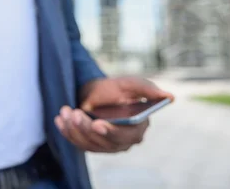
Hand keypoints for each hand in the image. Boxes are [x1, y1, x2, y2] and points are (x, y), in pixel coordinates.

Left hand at [55, 77, 173, 152]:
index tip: (97, 123)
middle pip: (105, 143)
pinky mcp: (92, 146)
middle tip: (75, 113)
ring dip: (74, 128)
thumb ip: (147, 89)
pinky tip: (60, 118)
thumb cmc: (115, 88)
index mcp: (139, 127)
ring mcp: (107, 146)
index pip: (127, 136)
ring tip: (66, 110)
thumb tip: (169, 96)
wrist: (95, 92)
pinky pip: (78, 143)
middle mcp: (124, 141)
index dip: (112, 132)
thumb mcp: (130, 84)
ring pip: (89, 144)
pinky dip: (67, 131)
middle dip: (87, 128)